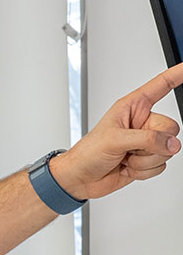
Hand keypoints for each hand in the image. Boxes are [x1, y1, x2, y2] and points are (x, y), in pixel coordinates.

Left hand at [51, 63, 182, 200]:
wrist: (81, 179)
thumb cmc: (88, 153)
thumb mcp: (115, 140)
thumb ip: (147, 139)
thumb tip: (171, 144)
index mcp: (132, 107)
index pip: (160, 86)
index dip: (177, 75)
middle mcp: (141, 123)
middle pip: (171, 128)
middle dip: (153, 144)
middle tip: (131, 149)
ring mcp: (145, 142)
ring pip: (168, 150)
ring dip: (146, 160)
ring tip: (125, 158)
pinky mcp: (147, 160)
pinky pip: (161, 165)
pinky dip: (144, 171)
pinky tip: (127, 168)